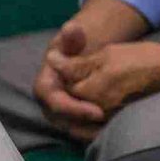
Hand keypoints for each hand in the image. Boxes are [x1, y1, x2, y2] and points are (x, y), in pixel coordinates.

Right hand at [33, 20, 106, 141]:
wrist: (78, 54)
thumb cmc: (74, 47)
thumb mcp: (74, 40)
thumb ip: (73, 36)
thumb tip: (72, 28)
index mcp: (45, 85)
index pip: (56, 103)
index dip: (75, 109)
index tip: (98, 112)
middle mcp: (49, 102)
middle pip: (64, 121)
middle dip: (85, 126)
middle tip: (110, 125)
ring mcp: (58, 112)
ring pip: (72, 129)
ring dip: (91, 132)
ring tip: (114, 130)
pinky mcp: (71, 117)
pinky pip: (80, 130)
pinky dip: (94, 131)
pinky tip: (113, 129)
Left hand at [56, 40, 159, 115]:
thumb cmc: (137, 58)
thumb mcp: (104, 55)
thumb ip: (75, 63)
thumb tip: (51, 60)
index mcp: (89, 92)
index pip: (63, 89)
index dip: (63, 77)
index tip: (70, 65)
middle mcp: (96, 110)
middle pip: (71, 106)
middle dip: (68, 94)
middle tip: (76, 77)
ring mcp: (108, 117)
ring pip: (82, 117)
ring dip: (78, 106)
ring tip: (84, 90)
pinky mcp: (118, 119)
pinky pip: (95, 124)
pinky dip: (91, 118)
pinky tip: (95, 105)